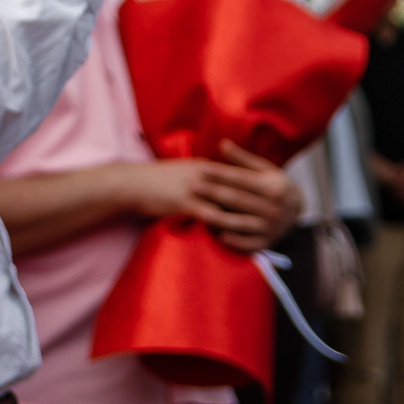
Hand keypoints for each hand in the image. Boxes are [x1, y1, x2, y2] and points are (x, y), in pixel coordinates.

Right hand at [118, 148, 299, 252]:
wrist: (132, 184)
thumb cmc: (154, 180)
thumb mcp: (181, 171)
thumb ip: (201, 176)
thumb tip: (216, 182)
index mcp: (204, 166)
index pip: (235, 174)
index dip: (252, 184)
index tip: (268, 193)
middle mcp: (204, 176)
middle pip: (236, 187)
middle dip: (254, 199)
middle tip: (272, 211)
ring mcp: (195, 189)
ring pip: (226, 203)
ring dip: (243, 214)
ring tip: (260, 226)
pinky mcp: (185, 204)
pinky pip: (209, 216)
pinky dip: (222, 226)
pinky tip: (232, 236)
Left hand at [207, 142, 302, 252]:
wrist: (297, 209)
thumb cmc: (274, 184)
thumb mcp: (264, 169)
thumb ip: (242, 159)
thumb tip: (222, 143)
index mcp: (273, 187)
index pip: (242, 179)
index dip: (222, 174)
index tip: (202, 168)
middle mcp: (273, 208)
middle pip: (239, 200)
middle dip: (214, 193)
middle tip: (192, 187)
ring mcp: (271, 227)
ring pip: (242, 223)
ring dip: (221, 219)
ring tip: (200, 212)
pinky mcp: (267, 242)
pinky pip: (250, 244)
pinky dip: (236, 242)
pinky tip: (220, 237)